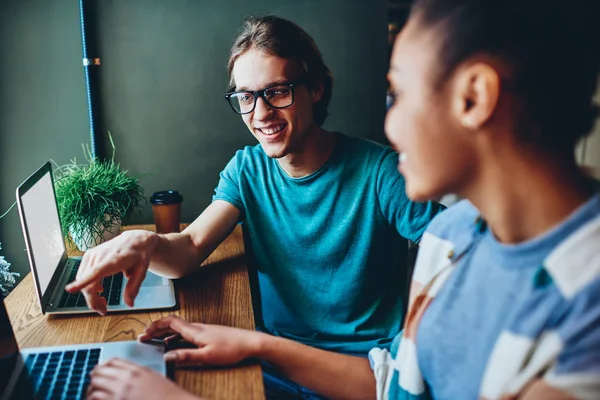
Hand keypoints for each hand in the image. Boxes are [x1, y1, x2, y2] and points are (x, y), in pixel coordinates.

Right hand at [65, 230, 157, 314]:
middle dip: (93, 301)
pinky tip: (99, 289)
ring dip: (90, 295)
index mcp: (114, 260)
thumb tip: (129, 304)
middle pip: (88, 282)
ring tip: (104, 301)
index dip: (83, 282)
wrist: (135, 239)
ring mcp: (92, 254)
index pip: (96, 271)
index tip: (70, 289)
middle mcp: (100, 255)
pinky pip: (82, 275)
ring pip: (82, 280)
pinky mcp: (88, 255)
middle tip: (103, 310)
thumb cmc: (139, 255)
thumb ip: (134, 288)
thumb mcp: (142, 271)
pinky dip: (87, 286)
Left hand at [86, 358, 200, 399]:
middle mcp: (127, 379)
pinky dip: (94, 398)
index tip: (100, 368)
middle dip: (94, 375)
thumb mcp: (153, 378)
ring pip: (96, 384)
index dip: (103, 364)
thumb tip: (126, 375)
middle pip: (101, 371)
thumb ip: (138, 374)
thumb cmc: (167, 395)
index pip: (113, 361)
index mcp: (137, 370)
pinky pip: (98, 397)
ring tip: (91, 392)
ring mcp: (121, 392)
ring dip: (92, 388)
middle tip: (93, 380)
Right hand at [139, 316, 263, 365]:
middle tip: (145, 337)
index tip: (145, 332)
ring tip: (155, 341)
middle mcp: (198, 327)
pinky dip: (176, 337)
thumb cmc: (232, 349)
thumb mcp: (207, 357)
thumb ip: (186, 356)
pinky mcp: (209, 334)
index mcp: (195, 331)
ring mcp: (204, 330)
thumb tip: (167, 356)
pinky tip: (176, 344)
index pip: (170, 322)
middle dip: (157, 330)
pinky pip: (187, 332)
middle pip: (173, 324)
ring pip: (180, 328)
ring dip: (166, 333)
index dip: (156, 326)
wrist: (251, 342)